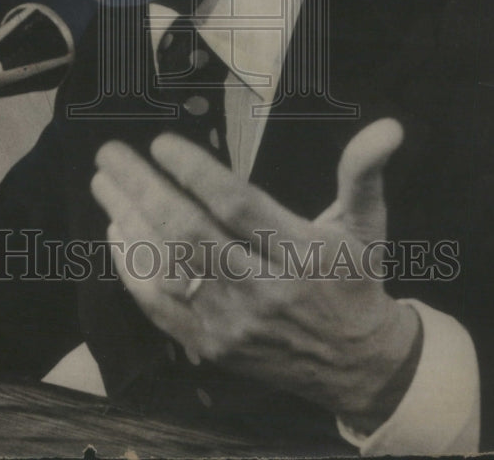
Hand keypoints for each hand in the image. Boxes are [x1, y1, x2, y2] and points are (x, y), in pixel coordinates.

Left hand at [90, 118, 420, 429]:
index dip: (195, 172)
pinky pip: (160, 308)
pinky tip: (116, 233)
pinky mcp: (213, 347)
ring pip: (168, 270)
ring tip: (104, 184)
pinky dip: (133, 270)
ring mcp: (234, 324)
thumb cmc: (354, 280)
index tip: (161, 143)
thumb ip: (363, 172)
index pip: (237, 206)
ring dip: (129, 224)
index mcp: (300, 252)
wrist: (357, 366)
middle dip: (143, 189)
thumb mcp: (366, 223)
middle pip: (189, 234)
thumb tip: (389, 127)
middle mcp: (264, 289)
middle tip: (110, 154)